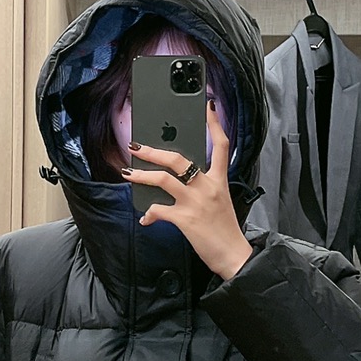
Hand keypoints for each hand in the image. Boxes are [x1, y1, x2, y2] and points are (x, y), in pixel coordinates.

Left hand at [124, 100, 252, 280]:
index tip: (208, 106)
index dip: (214, 124)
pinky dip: (148, 213)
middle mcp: (208, 187)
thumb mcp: (219, 200)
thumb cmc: (224, 229)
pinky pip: (159, 209)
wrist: (233, 255)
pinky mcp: (185, 219)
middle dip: (154, 150)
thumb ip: (202, 187)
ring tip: (128, 172)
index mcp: (219, 180)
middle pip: (179, 159)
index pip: (221, 145)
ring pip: (163, 179)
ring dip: (141, 175)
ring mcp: (195, 202)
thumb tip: (176, 182)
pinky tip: (145, 217)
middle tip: (137, 145)